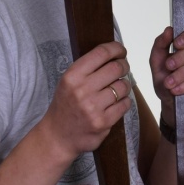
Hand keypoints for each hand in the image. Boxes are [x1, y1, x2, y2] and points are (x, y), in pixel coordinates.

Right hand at [43, 41, 131, 160]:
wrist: (58, 136)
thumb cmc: (66, 105)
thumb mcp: (69, 81)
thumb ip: (88, 68)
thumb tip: (115, 53)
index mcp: (72, 76)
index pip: (101, 53)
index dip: (116, 48)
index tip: (121, 50)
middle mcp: (82, 90)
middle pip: (116, 68)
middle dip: (123, 66)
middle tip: (123, 68)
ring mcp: (93, 107)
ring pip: (123, 86)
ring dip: (124, 85)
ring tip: (118, 88)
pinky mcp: (103, 122)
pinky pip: (125, 104)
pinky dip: (125, 101)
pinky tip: (117, 102)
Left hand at [149, 27, 183, 130]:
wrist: (173, 106)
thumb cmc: (168, 82)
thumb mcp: (157, 64)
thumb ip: (160, 45)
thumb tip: (169, 30)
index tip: (176, 44)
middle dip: (181, 58)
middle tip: (168, 67)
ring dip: (182, 75)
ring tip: (169, 84)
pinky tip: (178, 90)